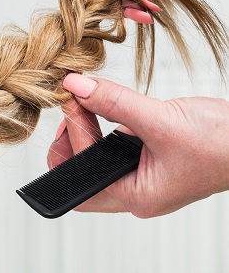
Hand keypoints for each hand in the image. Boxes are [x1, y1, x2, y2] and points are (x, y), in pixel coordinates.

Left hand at [46, 73, 228, 217]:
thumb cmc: (223, 144)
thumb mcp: (162, 119)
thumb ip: (115, 103)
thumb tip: (76, 87)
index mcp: (137, 197)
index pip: (81, 177)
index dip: (72, 137)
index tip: (71, 101)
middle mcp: (135, 193)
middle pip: (79, 176)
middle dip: (70, 140)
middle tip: (74, 106)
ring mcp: (140, 178)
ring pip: (93, 161)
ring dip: (85, 131)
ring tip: (88, 102)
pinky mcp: (146, 161)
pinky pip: (111, 149)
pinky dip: (102, 128)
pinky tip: (106, 108)